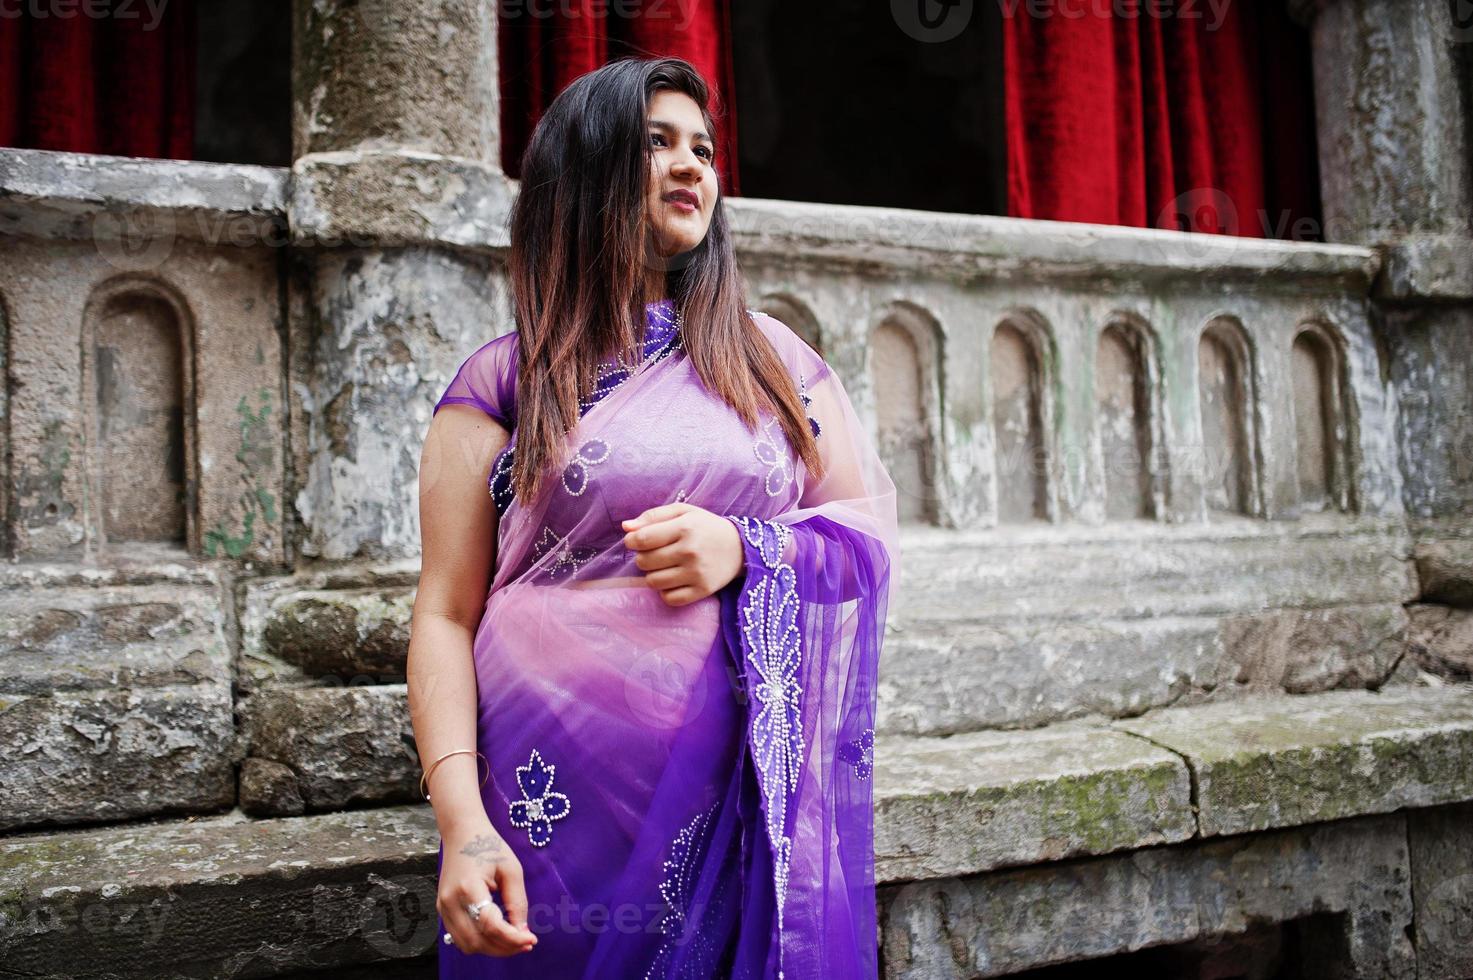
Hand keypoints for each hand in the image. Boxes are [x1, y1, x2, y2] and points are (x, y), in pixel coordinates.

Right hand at [438, 817, 536, 956]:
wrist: (462, 833)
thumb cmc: (489, 846)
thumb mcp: (511, 869)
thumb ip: (517, 902)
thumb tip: (523, 932)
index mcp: (468, 887)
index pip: (490, 924)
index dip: (512, 938)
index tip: (532, 940)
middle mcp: (451, 901)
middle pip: (477, 940)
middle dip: (504, 948)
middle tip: (526, 943)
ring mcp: (443, 907)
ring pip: (467, 944)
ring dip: (492, 948)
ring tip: (514, 941)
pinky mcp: (442, 910)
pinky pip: (460, 937)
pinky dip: (480, 942)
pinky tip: (497, 936)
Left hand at [622, 502, 743, 605]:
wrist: (741, 548)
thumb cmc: (706, 527)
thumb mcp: (684, 513)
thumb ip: (653, 516)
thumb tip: (625, 527)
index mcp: (684, 527)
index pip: (642, 539)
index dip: (632, 541)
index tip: (636, 541)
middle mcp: (690, 551)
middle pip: (644, 562)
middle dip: (644, 558)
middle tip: (656, 553)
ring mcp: (697, 573)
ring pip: (653, 582)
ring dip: (653, 575)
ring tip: (665, 567)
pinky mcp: (703, 590)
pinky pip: (669, 598)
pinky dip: (666, 591)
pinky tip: (674, 580)